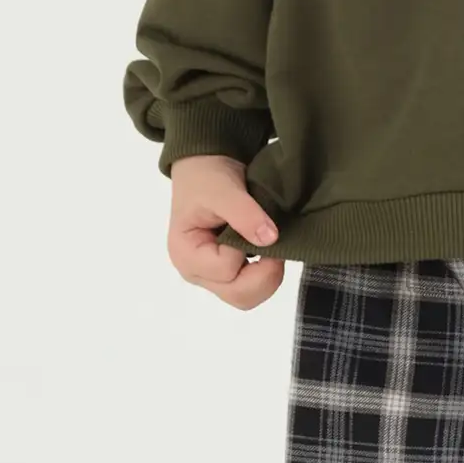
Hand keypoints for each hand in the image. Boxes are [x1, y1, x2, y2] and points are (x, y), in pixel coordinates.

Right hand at [167, 156, 286, 310]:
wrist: (205, 166)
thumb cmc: (206, 176)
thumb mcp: (223, 189)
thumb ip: (244, 214)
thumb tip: (270, 239)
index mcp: (186, 255)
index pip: (226, 269)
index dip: (244, 249)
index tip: (250, 222)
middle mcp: (197, 273)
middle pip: (239, 296)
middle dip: (265, 274)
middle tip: (277, 243)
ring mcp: (212, 276)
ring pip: (248, 297)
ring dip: (267, 275)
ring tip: (272, 246)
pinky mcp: (227, 273)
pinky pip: (251, 286)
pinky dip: (266, 273)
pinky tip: (268, 250)